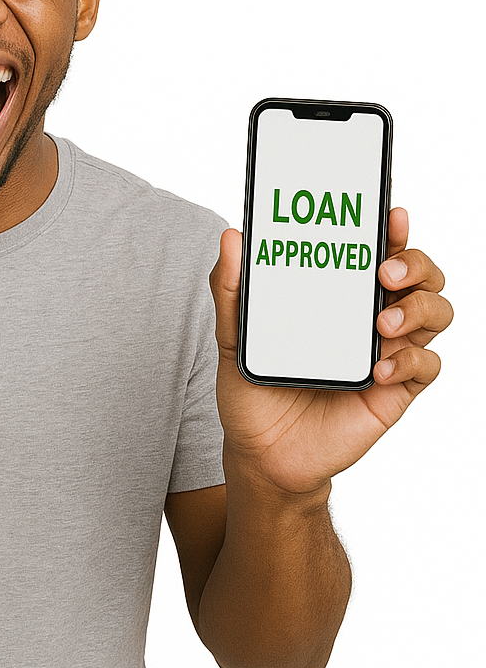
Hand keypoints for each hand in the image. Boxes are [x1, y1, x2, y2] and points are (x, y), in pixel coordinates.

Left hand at [208, 208, 452, 496]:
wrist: (262, 453)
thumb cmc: (253, 390)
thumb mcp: (234, 337)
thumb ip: (232, 290)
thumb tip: (232, 237)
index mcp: (337, 296)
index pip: (376, 252)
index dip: (391, 231)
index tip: (390, 214)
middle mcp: (368, 318)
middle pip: (421, 276)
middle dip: (415, 263)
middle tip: (384, 272)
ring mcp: (386, 352)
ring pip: (436, 312)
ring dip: (418, 309)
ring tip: (380, 324)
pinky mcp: (394, 391)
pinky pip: (426, 367)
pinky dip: (409, 361)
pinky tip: (378, 369)